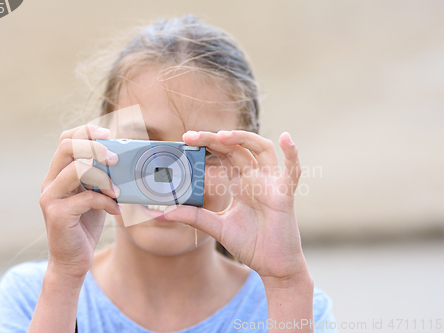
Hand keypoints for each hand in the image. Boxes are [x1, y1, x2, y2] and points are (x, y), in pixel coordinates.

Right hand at [39, 125, 120, 278]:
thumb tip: (123, 157)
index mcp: (58, 173)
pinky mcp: (58, 215)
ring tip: (118, 191)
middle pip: (67, 147)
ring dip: (103, 177)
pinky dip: (105, 202)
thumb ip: (100, 177)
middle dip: (95, 147)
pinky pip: (86, 198)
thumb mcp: (94, 195)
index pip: (65, 139)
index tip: (109, 134)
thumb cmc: (85, 226)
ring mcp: (50, 198)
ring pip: (76, 169)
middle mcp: (50, 182)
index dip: (86, 131)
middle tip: (115, 159)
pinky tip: (115, 210)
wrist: (72, 261)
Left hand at [164, 130, 308, 283]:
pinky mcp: (284, 195)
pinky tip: (286, 138)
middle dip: (214, 139)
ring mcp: (271, 184)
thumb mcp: (216, 227)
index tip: (185, 139)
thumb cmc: (250, 244)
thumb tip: (163, 212)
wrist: (272, 266)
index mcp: (239, 183)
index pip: (222, 155)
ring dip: (244, 138)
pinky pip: (292, 171)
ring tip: (223, 135)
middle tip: (191, 136)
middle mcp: (254, 178)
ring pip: (262, 149)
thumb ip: (193, 216)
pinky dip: (292, 153)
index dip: (206, 145)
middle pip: (236, 148)